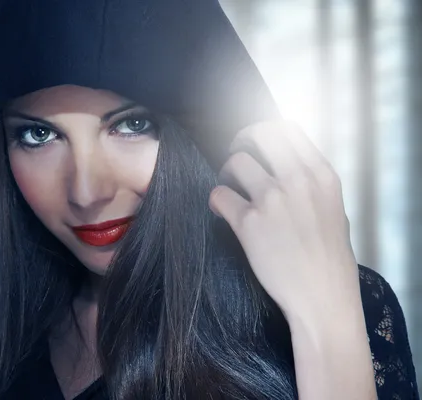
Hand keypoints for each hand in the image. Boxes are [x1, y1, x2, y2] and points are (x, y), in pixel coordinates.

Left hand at [208, 121, 360, 321]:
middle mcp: (298, 180)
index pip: (287, 128)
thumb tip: (285, 166)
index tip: (254, 143)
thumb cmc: (329, 258)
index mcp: (322, 175)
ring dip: (227, 174)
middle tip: (237, 160)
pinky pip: (219, 194)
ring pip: (236, 162)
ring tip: (232, 191)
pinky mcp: (249, 222)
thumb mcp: (334, 209)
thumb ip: (311, 183)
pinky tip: (224, 212)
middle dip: (241, 142)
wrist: (322, 297)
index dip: (263, 131)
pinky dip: (217, 201)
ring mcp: (273, 199)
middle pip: (259, 133)